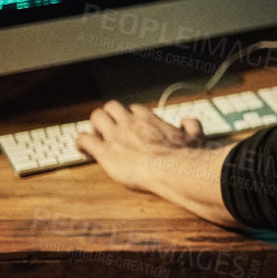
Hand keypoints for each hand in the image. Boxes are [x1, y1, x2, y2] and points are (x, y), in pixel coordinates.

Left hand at [77, 100, 207, 191]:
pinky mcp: (105, 152)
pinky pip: (83, 139)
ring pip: (96, 116)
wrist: (174, 170)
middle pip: (111, 107)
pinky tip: (84, 150)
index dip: (130, 117)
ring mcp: (116, 136)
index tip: (130, 126)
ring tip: (96, 138)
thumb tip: (188, 121)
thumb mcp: (195, 136)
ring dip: (94, 126)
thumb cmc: (185, 156)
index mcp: (150, 119)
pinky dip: (81, 143)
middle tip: (109, 131)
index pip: (134, 109)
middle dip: (108, 116)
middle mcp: (130, 123)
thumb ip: (191, 125)